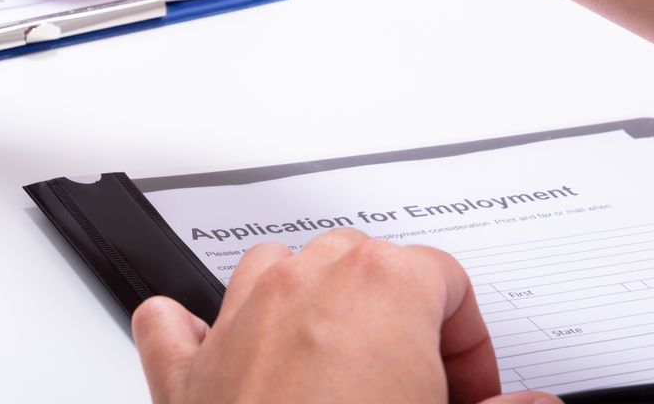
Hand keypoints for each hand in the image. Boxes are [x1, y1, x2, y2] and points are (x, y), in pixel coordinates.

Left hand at [134, 230, 554, 403]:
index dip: (471, 340)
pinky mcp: (187, 371)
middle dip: (398, 318)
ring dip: (310, 308)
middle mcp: (303, 285)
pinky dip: (197, 333)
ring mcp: (238, 320)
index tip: (475, 391)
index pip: (446, 276)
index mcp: (379, 288)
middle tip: (422, 388)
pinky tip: (217, 358)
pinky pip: (178, 323)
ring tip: (344, 375)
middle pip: (363, 262)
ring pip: (276, 271)